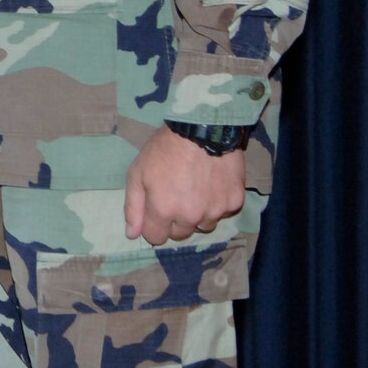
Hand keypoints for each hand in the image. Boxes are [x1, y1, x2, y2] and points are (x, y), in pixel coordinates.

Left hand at [123, 127, 246, 244]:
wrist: (203, 130)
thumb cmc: (164, 150)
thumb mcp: (137, 173)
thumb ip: (133, 207)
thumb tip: (133, 235)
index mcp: (164, 211)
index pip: (156, 238)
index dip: (153, 224)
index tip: (156, 209)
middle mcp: (191, 217)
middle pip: (180, 234)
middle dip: (174, 220)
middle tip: (175, 195)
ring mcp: (215, 211)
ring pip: (203, 225)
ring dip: (197, 214)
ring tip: (195, 189)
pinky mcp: (235, 202)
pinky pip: (223, 213)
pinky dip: (216, 203)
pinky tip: (211, 184)